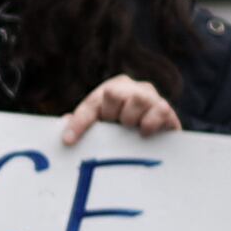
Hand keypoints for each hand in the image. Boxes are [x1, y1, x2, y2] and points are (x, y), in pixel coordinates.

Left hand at [56, 74, 181, 149]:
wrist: (158, 137)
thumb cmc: (122, 133)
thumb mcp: (102, 129)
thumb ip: (84, 124)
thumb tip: (64, 121)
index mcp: (109, 91)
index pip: (90, 105)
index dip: (78, 123)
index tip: (68, 141)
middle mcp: (130, 89)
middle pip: (113, 93)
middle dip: (110, 114)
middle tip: (113, 128)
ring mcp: (149, 97)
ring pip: (138, 99)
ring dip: (130, 118)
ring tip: (130, 129)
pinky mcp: (166, 110)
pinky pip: (161, 110)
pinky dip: (151, 122)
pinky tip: (144, 133)